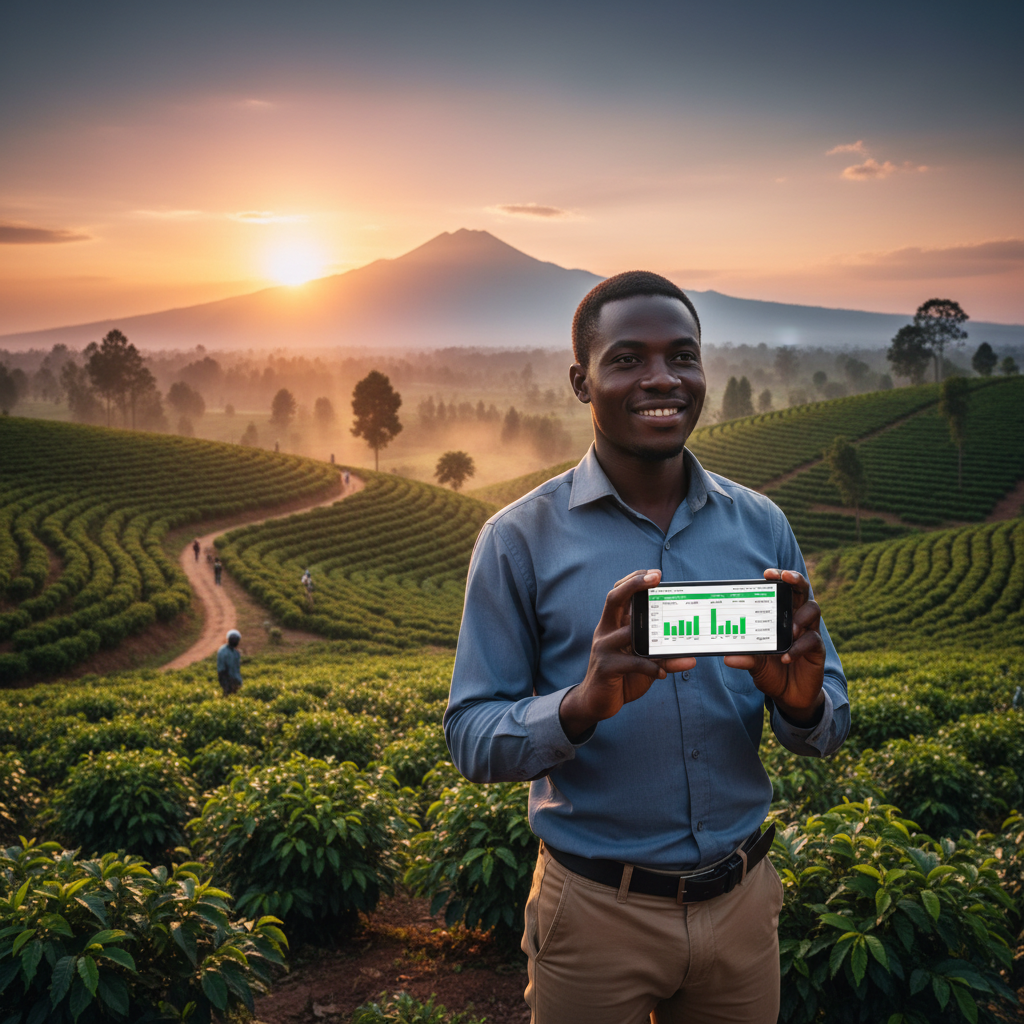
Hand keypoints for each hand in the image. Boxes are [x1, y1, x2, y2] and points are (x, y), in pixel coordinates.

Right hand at [559, 569, 695, 740]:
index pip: (619, 593)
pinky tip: (661, 675)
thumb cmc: (622, 677)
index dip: (634, 581)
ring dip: (654, 637)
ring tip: (676, 642)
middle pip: (614, 599)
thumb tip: (690, 658)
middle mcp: (605, 631)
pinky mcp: (606, 667)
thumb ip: (662, 656)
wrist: (596, 702)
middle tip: (655, 577)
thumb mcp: (643, 663)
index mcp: (612, 625)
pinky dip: (651, 668)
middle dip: (633, 585)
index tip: (655, 574)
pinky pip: (633, 662)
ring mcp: (603, 648)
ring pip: (628, 633)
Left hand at [723, 568, 825, 725]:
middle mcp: (796, 619)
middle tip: (786, 577)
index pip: (782, 590)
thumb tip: (728, 657)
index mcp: (780, 616)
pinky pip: (812, 641)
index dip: (778, 578)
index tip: (767, 573)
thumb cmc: (772, 671)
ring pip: (813, 610)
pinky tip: (787, 657)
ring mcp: (808, 632)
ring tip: (789, 630)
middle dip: (796, 580)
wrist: (789, 695)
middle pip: (802, 591)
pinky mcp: (817, 649)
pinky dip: (799, 647)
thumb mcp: (755, 664)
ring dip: (800, 617)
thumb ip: (746, 658)